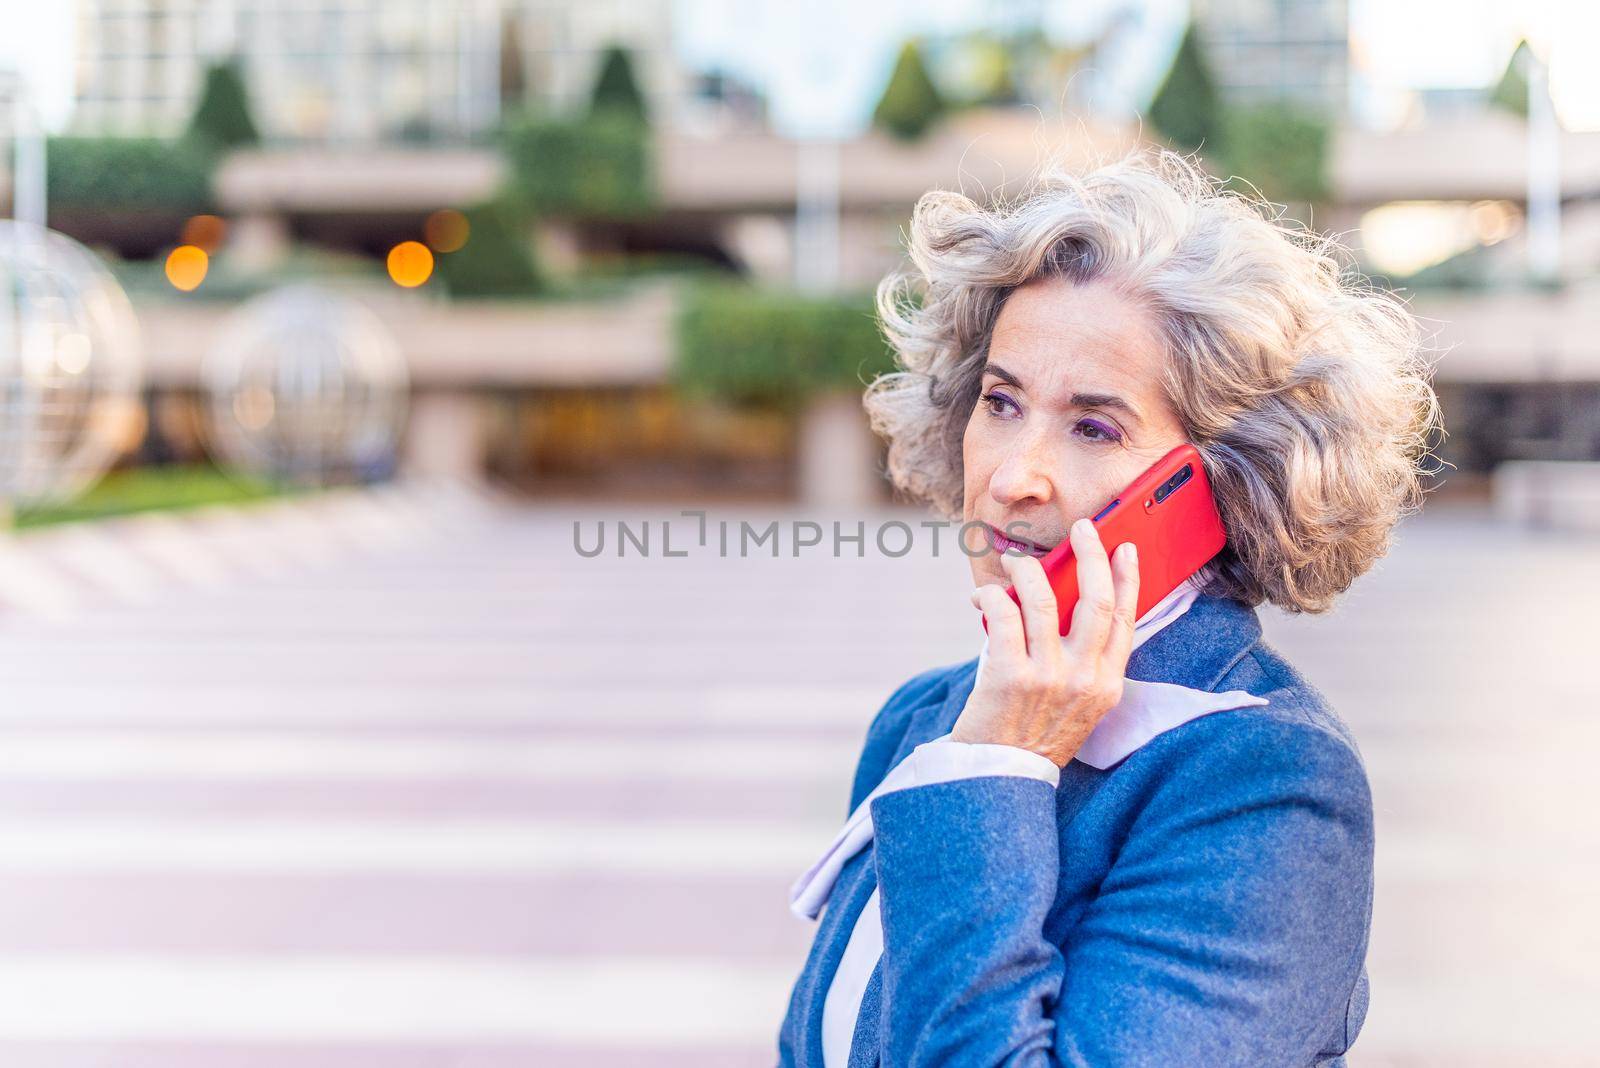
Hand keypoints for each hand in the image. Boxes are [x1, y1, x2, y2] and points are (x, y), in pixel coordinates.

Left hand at [953, 518, 1139, 765]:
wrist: (1000, 775)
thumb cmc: (1035, 733)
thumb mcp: (1078, 704)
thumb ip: (1082, 661)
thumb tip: (1066, 600)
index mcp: (1106, 685)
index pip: (1126, 620)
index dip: (1129, 579)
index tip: (1126, 549)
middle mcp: (1083, 679)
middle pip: (1097, 600)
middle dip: (1092, 554)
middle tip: (1083, 529)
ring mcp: (1047, 677)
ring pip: (1044, 598)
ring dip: (1029, 569)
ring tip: (1019, 560)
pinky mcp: (1009, 676)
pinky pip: (1005, 614)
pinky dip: (995, 594)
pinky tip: (987, 594)